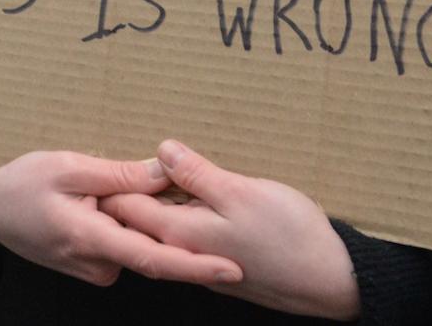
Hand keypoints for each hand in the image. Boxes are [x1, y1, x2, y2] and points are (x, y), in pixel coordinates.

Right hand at [0, 150, 242, 288]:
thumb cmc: (23, 183)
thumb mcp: (69, 167)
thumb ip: (119, 175)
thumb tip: (165, 173)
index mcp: (92, 240)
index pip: (155, 259)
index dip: (197, 266)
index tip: (232, 269)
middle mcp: (98, 265)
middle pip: (150, 247)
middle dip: (161, 220)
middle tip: (127, 185)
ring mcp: (94, 269)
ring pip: (135, 244)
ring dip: (136, 218)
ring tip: (97, 189)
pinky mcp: (93, 265)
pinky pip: (122, 245)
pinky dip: (124, 224)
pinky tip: (101, 202)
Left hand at [99, 140, 360, 319]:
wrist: (330, 280)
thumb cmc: (288, 235)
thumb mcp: (241, 193)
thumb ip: (197, 174)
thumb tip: (161, 151)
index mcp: (179, 234)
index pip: (124, 206)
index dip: (110, 179)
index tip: (101, 154)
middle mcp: (182, 252)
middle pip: (139, 219)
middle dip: (126, 189)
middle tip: (116, 158)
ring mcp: (200, 260)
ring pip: (162, 228)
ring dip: (154, 201)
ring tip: (149, 171)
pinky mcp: (218, 262)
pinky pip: (185, 235)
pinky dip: (178, 213)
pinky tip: (187, 196)